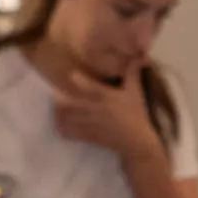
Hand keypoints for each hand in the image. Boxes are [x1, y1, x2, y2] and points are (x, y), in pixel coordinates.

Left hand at [47, 64, 163, 161]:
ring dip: (58, 113)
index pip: (85, 84)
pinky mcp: (88, 136)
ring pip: (65, 118)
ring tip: (57, 108)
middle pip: (66, 103)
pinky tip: (61, 124)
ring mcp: (89, 124)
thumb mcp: (135, 92)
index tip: (73, 75)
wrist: (137, 141)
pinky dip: (62, 128)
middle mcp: (94, 109)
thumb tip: (139, 56)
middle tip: (57, 94)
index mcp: (104, 96)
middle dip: (59, 98)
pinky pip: (69, 133)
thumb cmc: (136, 114)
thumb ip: (133, 73)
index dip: (75, 78)